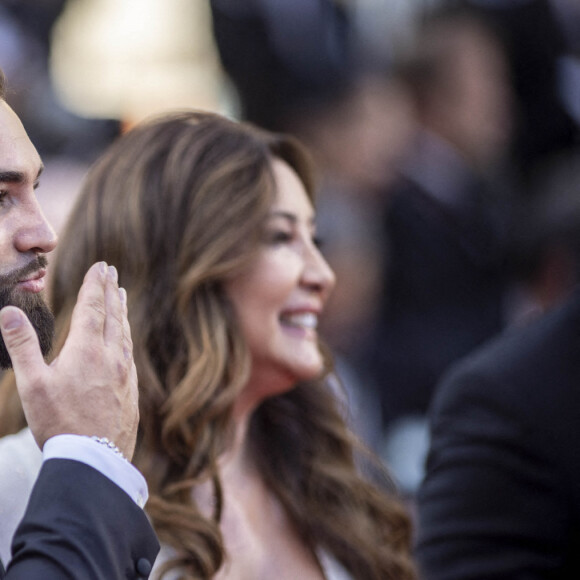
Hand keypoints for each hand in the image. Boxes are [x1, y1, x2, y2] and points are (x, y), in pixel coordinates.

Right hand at [0, 261, 138, 458]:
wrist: (94, 458)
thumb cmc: (58, 422)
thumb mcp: (32, 384)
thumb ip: (22, 345)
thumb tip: (9, 311)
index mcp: (87, 350)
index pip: (93, 308)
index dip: (96, 285)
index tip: (101, 266)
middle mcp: (111, 357)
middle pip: (113, 316)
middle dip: (110, 291)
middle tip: (112, 272)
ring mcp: (124, 374)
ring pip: (124, 334)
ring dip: (121, 312)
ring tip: (121, 297)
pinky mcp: (130, 390)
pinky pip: (129, 354)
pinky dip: (126, 337)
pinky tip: (125, 340)